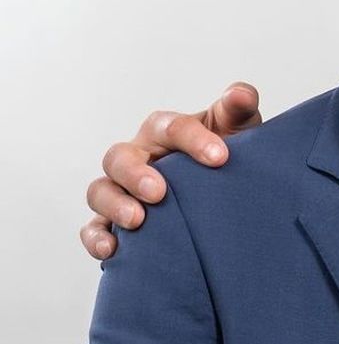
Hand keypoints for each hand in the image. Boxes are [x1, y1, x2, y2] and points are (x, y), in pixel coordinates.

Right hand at [81, 83, 261, 259]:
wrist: (225, 196)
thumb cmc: (223, 158)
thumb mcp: (237, 132)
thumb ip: (238, 110)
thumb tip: (241, 94)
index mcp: (164, 132)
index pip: (170, 128)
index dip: (192, 140)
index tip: (220, 158)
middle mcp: (137, 157)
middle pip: (120, 156)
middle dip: (136, 174)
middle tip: (159, 192)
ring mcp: (121, 189)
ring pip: (100, 190)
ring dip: (113, 204)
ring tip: (136, 221)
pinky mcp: (114, 222)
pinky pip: (93, 228)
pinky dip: (96, 237)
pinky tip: (112, 250)